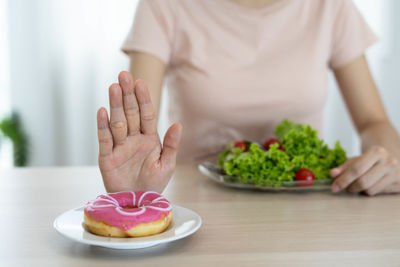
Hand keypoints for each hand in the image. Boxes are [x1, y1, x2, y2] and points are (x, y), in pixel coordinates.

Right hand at [97, 71, 181, 192]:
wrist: (138, 203)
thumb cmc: (154, 183)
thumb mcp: (167, 164)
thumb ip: (171, 144)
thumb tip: (178, 124)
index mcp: (149, 138)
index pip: (146, 114)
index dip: (144, 99)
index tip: (141, 83)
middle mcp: (133, 139)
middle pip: (130, 113)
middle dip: (127, 95)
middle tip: (123, 76)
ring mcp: (119, 147)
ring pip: (117, 122)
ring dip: (115, 105)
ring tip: (113, 87)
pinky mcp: (106, 157)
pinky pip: (104, 139)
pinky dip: (103, 126)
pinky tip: (102, 111)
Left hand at [330, 146, 399, 195]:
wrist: (392, 155)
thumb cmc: (371, 159)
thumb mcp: (356, 159)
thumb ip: (343, 167)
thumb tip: (332, 174)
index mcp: (377, 152)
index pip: (356, 169)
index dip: (343, 180)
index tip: (334, 187)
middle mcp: (390, 162)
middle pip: (363, 182)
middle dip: (350, 187)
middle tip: (346, 187)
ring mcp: (397, 174)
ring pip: (370, 190)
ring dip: (360, 190)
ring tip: (358, 184)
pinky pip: (379, 194)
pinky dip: (370, 191)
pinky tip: (371, 184)